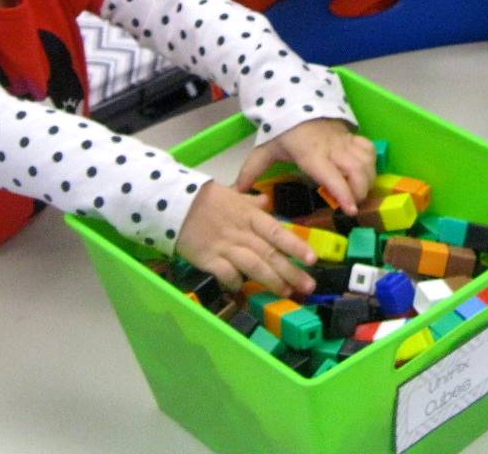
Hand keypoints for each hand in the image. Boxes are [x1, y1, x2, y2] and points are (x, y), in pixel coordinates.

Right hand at [174, 180, 318, 295]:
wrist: (175, 203)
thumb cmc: (206, 199)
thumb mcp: (233, 195)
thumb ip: (252, 202)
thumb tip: (267, 202)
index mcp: (250, 216)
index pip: (277, 233)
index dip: (296, 246)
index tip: (312, 259)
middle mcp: (242, 232)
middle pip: (270, 254)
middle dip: (291, 271)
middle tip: (308, 286)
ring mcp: (225, 247)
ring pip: (253, 266)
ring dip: (271, 281)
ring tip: (286, 292)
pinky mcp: (208, 259)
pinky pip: (227, 274)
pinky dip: (236, 282)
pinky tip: (244, 289)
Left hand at [236, 118, 374, 218]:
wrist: (298, 99)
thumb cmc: (283, 129)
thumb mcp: (265, 149)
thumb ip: (251, 170)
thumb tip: (236, 192)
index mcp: (311, 154)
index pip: (331, 175)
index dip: (343, 193)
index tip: (349, 210)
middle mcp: (332, 148)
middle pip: (355, 171)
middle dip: (359, 192)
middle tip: (351, 206)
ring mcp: (344, 141)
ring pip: (366, 162)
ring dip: (367, 180)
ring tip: (358, 194)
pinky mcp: (352, 136)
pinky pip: (369, 150)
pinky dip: (371, 163)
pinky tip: (363, 174)